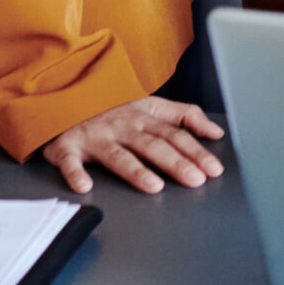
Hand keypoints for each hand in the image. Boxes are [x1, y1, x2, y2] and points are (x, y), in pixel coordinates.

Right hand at [41, 95, 225, 195]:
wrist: (68, 99)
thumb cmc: (113, 110)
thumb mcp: (151, 105)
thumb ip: (185, 116)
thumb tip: (216, 131)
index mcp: (144, 117)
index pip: (175, 134)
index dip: (196, 151)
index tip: (213, 168)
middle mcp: (122, 127)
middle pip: (152, 145)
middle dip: (175, 162)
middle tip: (194, 179)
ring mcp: (95, 137)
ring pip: (118, 155)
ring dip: (135, 170)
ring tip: (153, 185)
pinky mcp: (68, 147)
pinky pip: (70, 161)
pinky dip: (75, 173)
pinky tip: (85, 186)